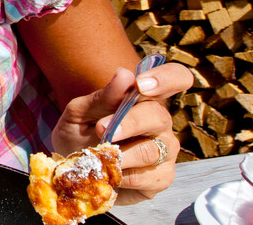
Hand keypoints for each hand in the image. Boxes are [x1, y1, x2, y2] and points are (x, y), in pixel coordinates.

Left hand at [51, 62, 191, 203]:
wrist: (76, 173)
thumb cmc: (80, 137)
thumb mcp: (80, 114)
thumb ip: (101, 97)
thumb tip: (124, 75)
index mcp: (145, 98)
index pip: (175, 78)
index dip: (165, 78)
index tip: (140, 84)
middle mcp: (160, 122)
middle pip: (158, 116)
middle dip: (129, 123)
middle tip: (102, 129)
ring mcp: (165, 149)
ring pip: (151, 150)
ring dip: (121, 154)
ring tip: (98, 157)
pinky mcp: (162, 177)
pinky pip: (148, 177)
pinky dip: (123, 176)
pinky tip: (110, 175)